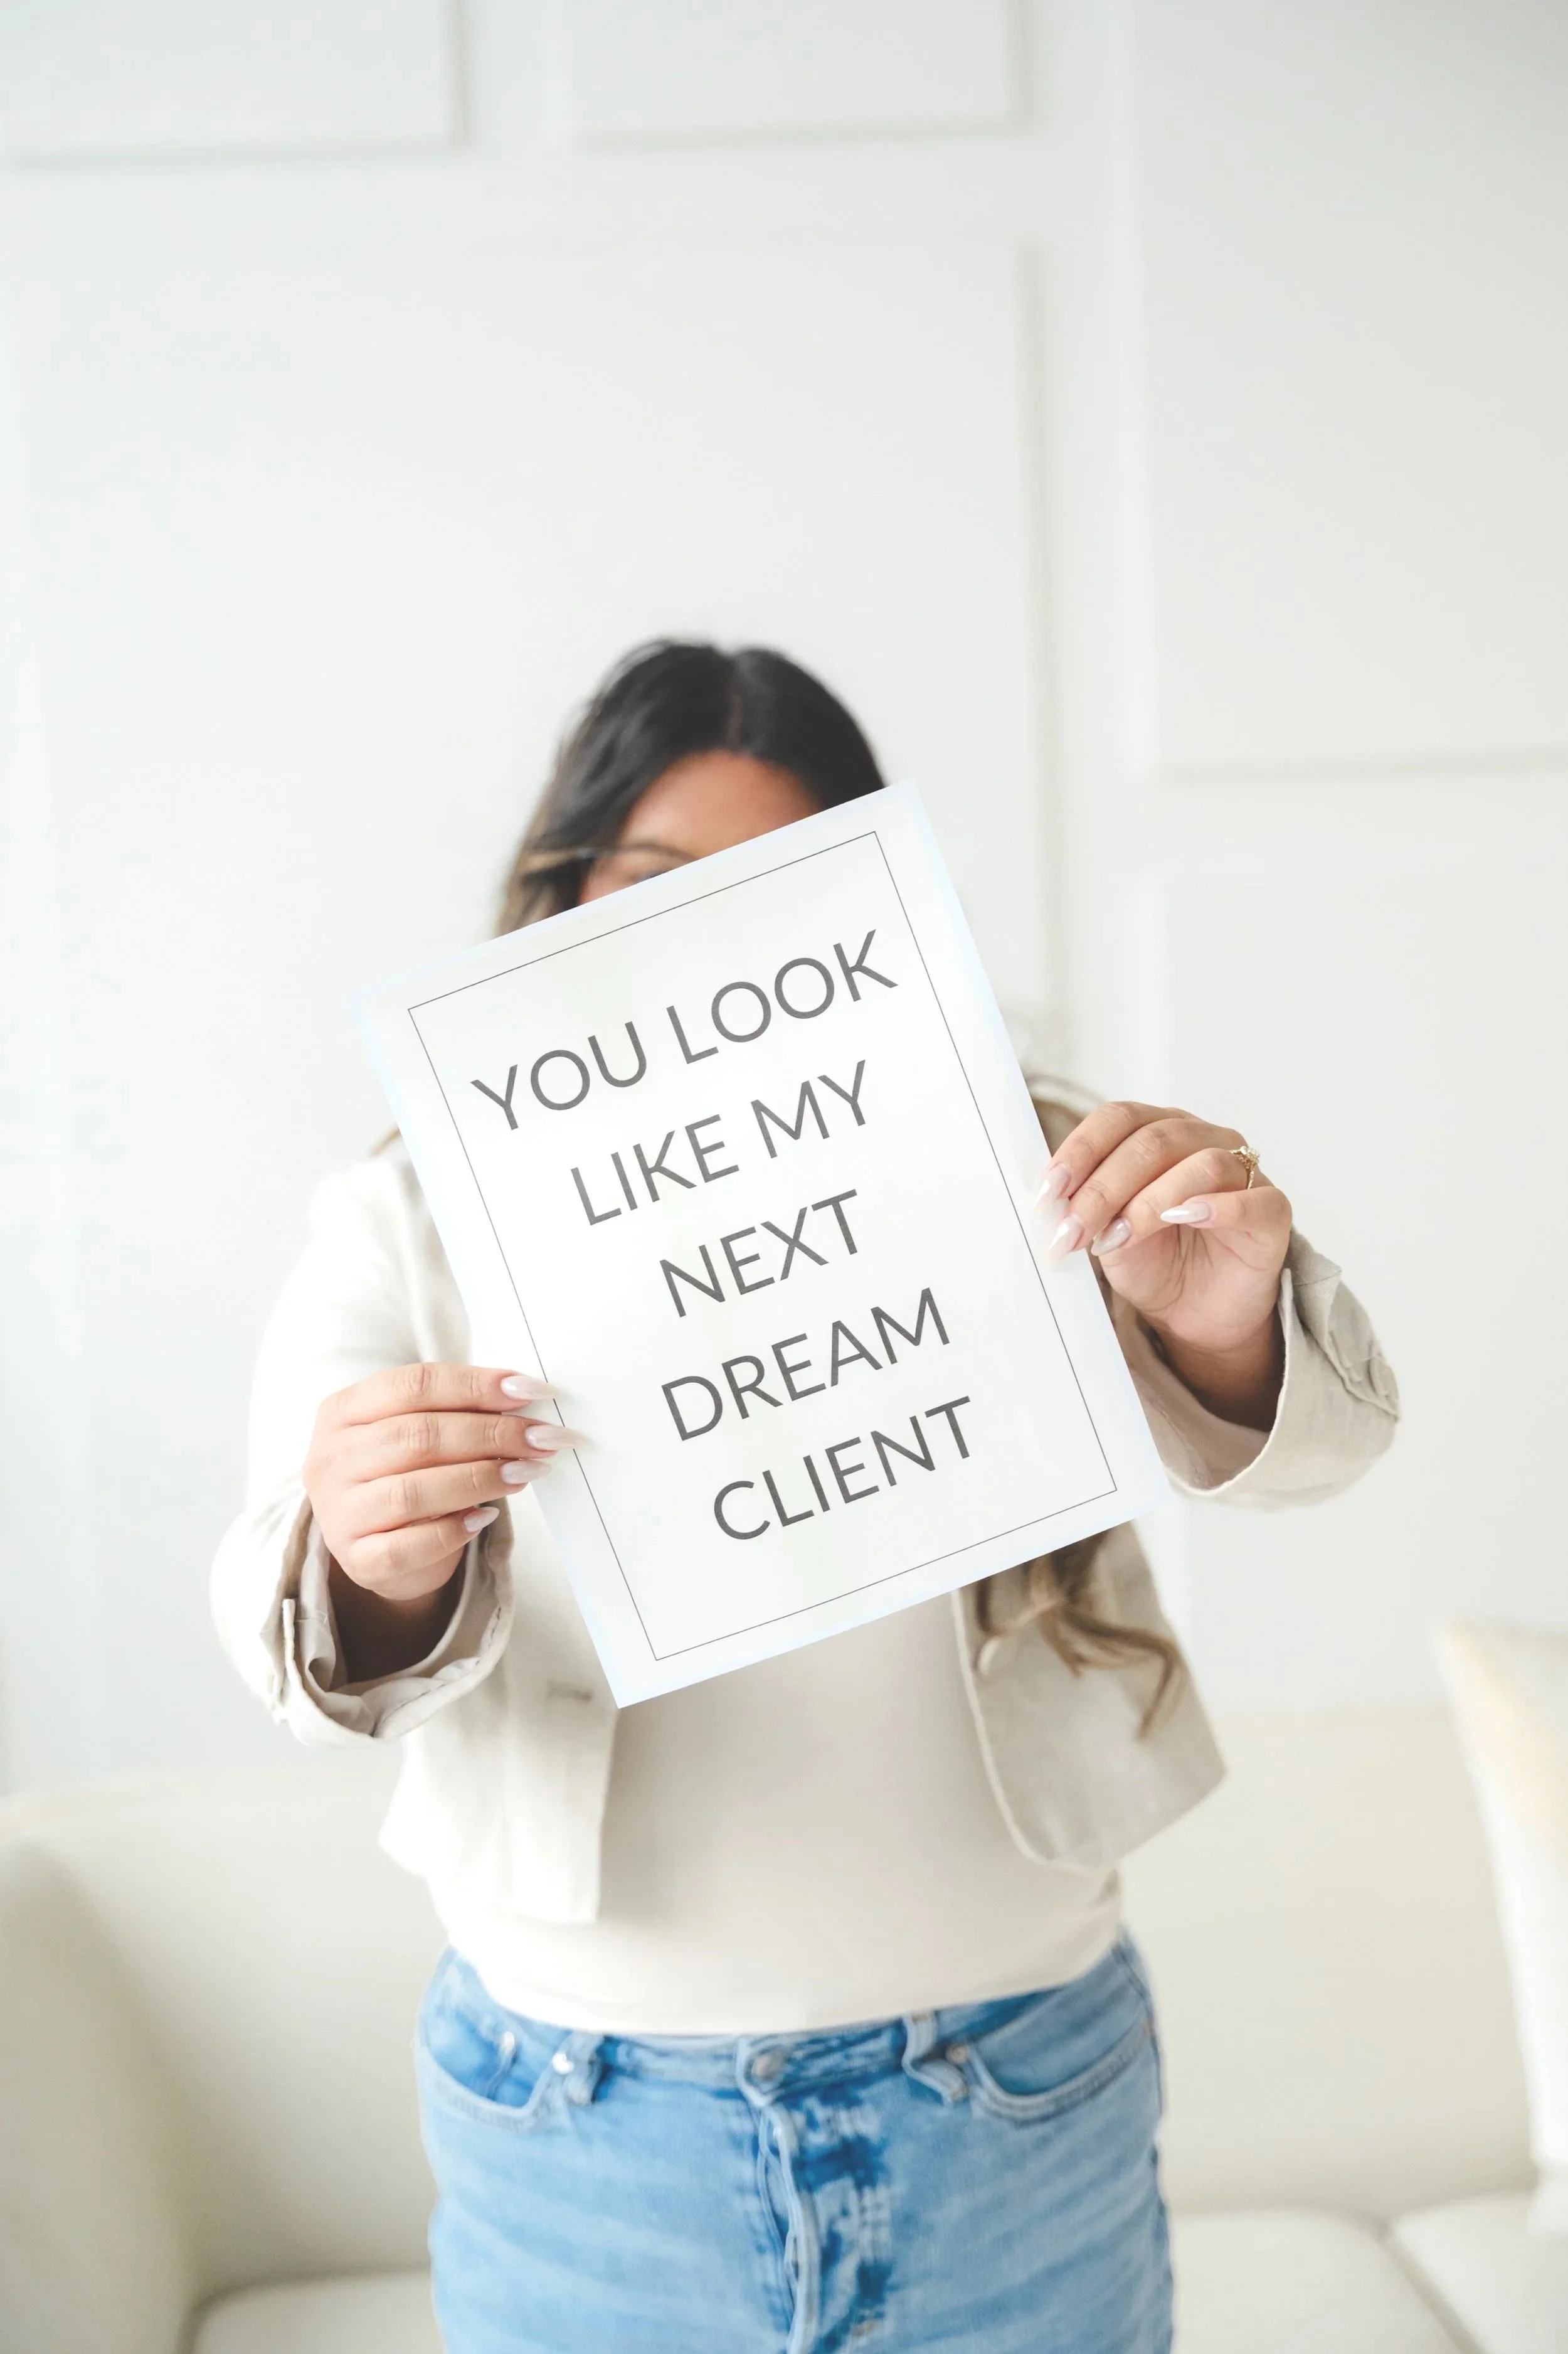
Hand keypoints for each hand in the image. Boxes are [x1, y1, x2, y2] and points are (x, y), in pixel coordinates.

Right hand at [303, 1364, 583, 1675]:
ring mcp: (339, 1513)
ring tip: (526, 1471)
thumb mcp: (418, 1432)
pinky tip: (485, 1516)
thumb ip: (457, 1411)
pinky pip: (409, 1545)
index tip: (529, 1390)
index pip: (413, 1385)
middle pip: (418, 1436)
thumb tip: (522, 1395)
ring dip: (481, 1478)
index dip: (475, 1385)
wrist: (383, 1548)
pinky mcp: (358, 1560)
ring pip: (413, 1490)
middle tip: (541, 1437)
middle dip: (491, 1433)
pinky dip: (454, 1530)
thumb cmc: (409, 1475)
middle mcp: (331, 1459)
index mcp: (343, 1411)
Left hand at [1038, 1102, 1289, 1427]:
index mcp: (1158, 1132)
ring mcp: (1242, 1172)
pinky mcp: (1272, 1211)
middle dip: (1103, 1188)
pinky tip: (1183, 1219)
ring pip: (1200, 1164)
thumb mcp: (1106, 1234)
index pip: (1118, 1118)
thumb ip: (1086, 1209)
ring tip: (1117, 1239)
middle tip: (1074, 1231)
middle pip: (1152, 1142)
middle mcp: (1202, 1140)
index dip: (1080, 1150)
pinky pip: (1250, 1199)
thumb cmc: (1154, 1263)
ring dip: (1148, 1203)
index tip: (1048, 1191)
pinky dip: (1216, 1207)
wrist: (1196, 1316)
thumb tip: (1051, 1202)